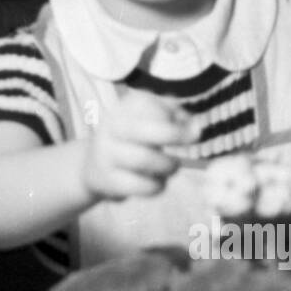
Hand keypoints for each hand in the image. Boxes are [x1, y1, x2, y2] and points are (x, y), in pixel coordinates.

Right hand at [81, 89, 196, 199]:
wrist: (93, 167)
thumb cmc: (134, 140)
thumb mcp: (150, 119)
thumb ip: (176, 116)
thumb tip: (196, 127)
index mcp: (126, 106)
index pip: (154, 105)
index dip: (178, 120)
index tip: (194, 132)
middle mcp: (113, 124)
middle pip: (149, 129)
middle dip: (176, 137)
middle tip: (188, 145)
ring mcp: (108, 152)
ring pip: (145, 159)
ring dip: (168, 166)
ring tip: (171, 167)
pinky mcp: (107, 179)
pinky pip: (140, 185)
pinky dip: (157, 186)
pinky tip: (158, 182)